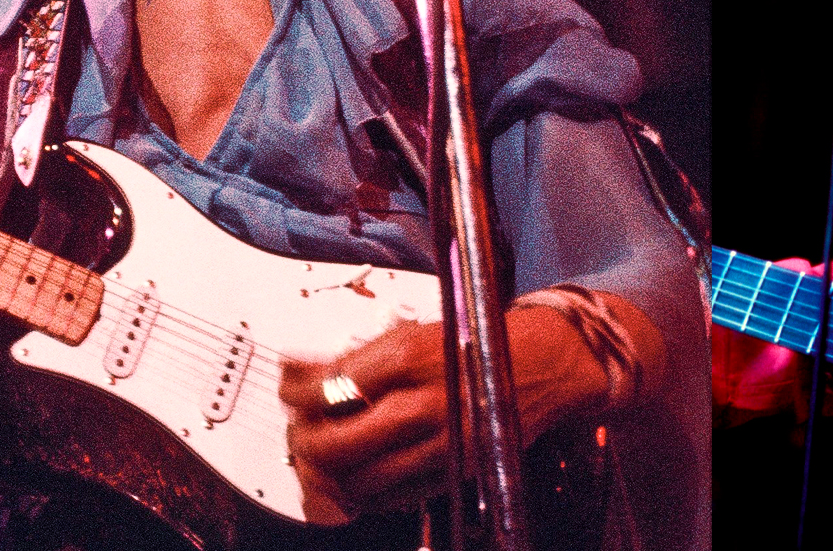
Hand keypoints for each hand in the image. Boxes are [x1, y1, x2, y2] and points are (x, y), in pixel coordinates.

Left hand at [280, 304, 609, 519]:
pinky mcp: (454, 473)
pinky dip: (365, 492)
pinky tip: (359, 474)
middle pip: (333, 444)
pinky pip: (392, 498)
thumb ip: (358, 358)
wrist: (544, 364)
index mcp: (409, 358)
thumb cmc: (477, 342)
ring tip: (324, 455)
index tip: (289, 390)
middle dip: (303, 441)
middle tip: (298, 430)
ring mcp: (440, 445)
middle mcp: (423, 404)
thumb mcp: (413, 334)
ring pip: (358, 480)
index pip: (327, 388)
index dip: (294, 393)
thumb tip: (300, 371)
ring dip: (329, 474)